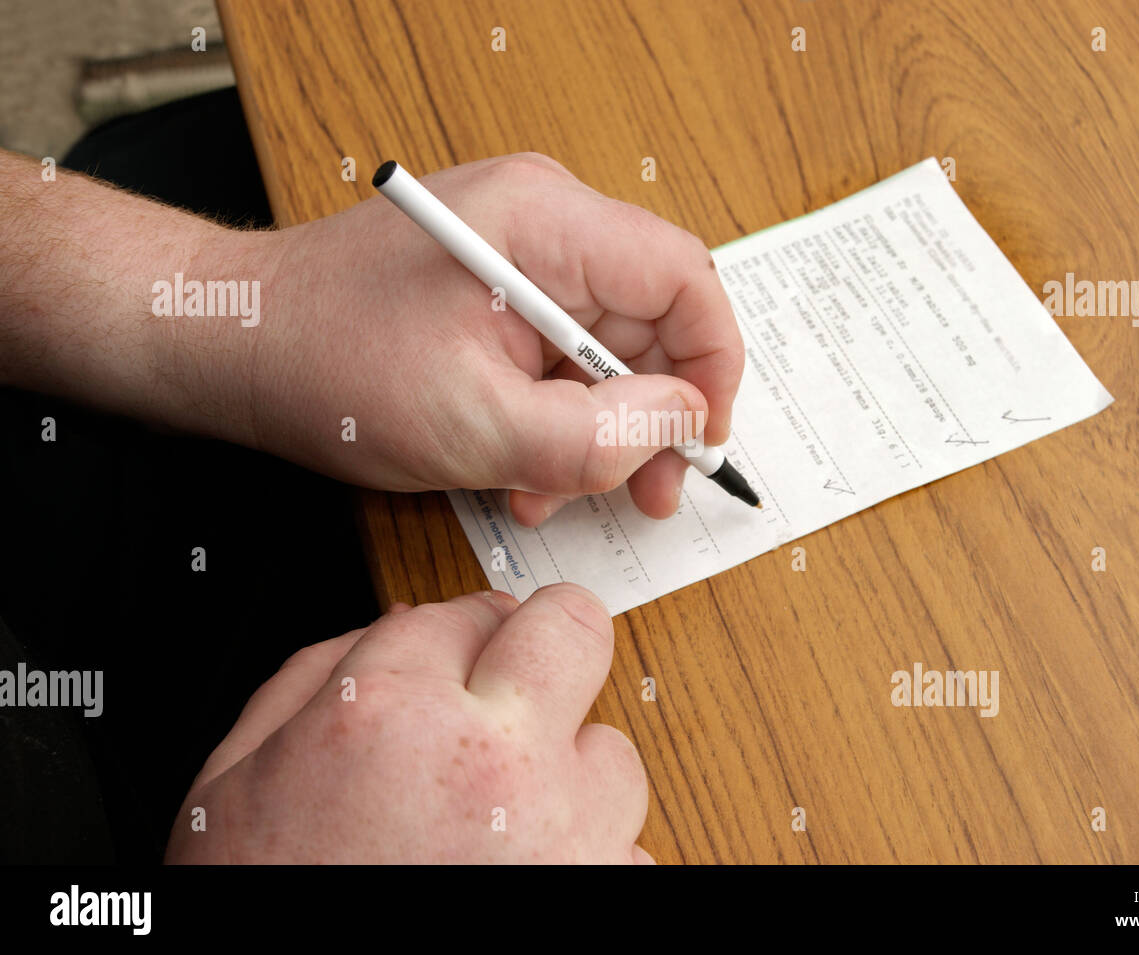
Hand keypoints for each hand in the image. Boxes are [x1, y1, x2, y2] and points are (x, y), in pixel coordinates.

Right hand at [165, 584, 651, 863]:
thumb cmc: (271, 905)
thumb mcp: (229, 787)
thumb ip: (310, 682)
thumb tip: (390, 632)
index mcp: (385, 716)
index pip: (461, 610)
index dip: (457, 633)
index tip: (460, 653)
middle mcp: (491, 761)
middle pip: (574, 627)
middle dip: (548, 640)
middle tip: (525, 672)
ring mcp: (564, 834)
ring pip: (614, 749)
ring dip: (569, 772)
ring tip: (505, 822)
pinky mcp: (605, 896)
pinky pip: (627, 848)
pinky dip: (587, 857)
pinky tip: (524, 877)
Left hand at [189, 153, 743, 524]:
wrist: (238, 345)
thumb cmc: (328, 365)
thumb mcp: (475, 426)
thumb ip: (594, 436)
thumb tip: (683, 426)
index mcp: (545, 222)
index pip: (684, 277)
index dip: (712, 364)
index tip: (704, 440)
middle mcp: (543, 220)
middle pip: (652, 317)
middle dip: (655, 414)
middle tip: (652, 489)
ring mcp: (519, 253)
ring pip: (608, 347)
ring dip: (600, 429)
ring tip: (561, 492)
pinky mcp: (498, 289)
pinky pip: (560, 355)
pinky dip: (558, 417)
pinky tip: (525, 470)